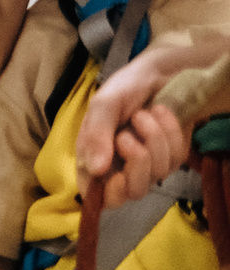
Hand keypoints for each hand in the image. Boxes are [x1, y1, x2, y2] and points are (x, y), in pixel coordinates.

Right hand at [76, 38, 219, 201]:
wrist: (162, 74)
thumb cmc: (124, 88)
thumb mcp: (103, 106)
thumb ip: (95, 136)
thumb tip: (95, 170)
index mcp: (95, 156)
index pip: (95, 194)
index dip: (105, 193)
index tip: (116, 178)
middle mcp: (121, 166)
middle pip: (131, 191)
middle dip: (135, 162)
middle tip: (127, 137)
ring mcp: (149, 163)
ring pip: (156, 173)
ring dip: (152, 139)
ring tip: (144, 115)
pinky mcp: (173, 156)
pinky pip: (175, 158)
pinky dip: (170, 134)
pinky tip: (161, 115)